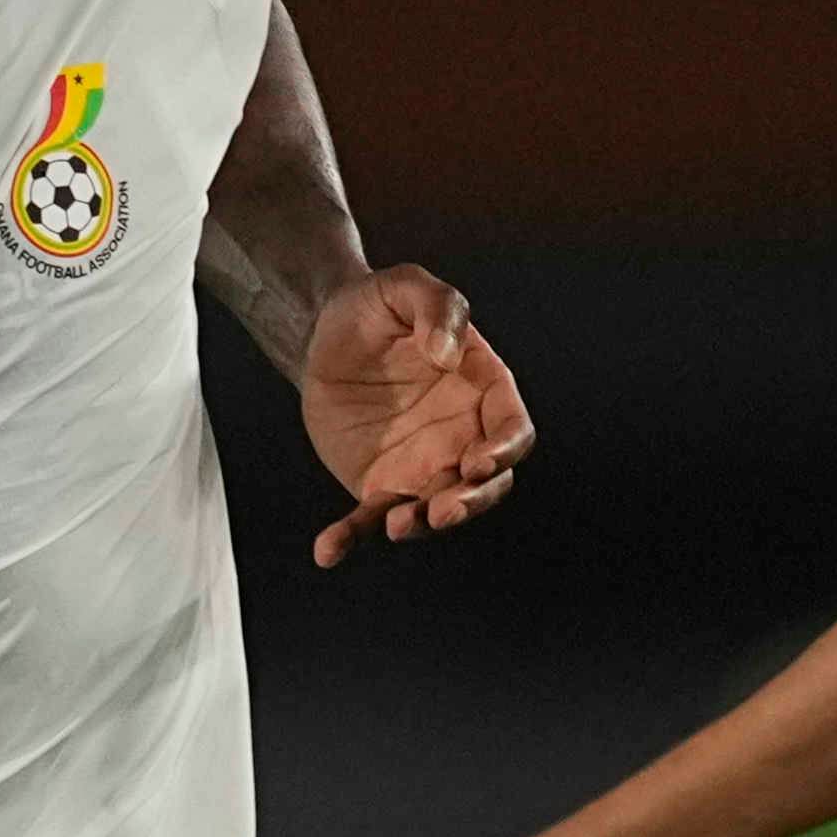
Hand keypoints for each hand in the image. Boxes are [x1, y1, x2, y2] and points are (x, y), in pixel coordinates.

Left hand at [292, 266, 530, 568]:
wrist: (323, 334)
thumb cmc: (376, 305)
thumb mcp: (405, 286)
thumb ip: (436, 308)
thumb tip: (444, 355)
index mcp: (484, 390)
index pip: (513, 430)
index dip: (504, 450)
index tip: (478, 460)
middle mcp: (464, 436)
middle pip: (486, 485)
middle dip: (471, 502)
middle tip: (443, 509)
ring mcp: (425, 467)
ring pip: (435, 510)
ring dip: (422, 525)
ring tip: (397, 527)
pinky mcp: (382, 486)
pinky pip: (372, 519)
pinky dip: (353, 537)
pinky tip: (328, 551)